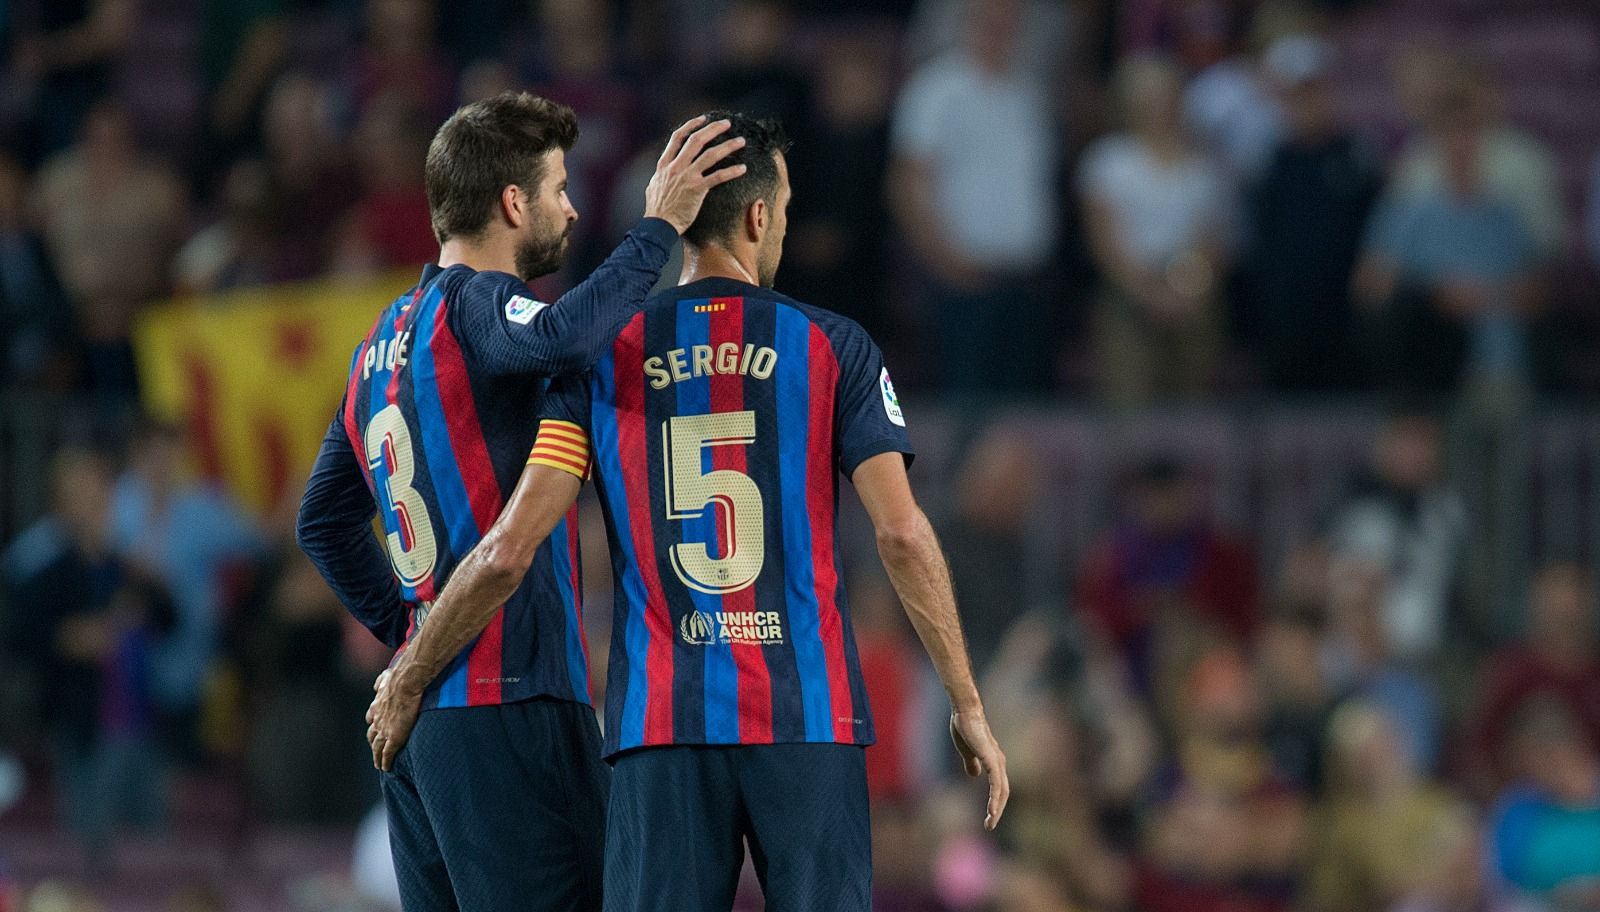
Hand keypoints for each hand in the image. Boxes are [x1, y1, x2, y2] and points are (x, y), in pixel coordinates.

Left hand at [366, 665, 422, 771]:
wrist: (405, 684)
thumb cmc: (399, 678)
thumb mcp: (385, 678)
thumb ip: (381, 682)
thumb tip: (378, 684)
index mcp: (377, 707)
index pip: (372, 721)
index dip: (373, 727)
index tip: (375, 733)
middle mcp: (377, 720)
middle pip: (371, 736)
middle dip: (373, 744)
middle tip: (375, 751)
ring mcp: (384, 730)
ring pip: (377, 748)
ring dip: (377, 757)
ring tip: (379, 764)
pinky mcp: (394, 738)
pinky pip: (387, 754)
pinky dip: (385, 762)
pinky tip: (386, 768)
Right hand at [643, 116, 748, 233]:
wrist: (658, 225)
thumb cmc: (657, 210)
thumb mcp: (654, 185)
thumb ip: (662, 174)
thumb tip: (665, 170)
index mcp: (665, 164)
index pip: (677, 137)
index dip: (691, 125)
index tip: (703, 119)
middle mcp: (676, 167)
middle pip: (696, 140)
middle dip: (713, 129)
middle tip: (727, 123)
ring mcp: (687, 177)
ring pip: (710, 155)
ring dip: (728, 146)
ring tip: (740, 141)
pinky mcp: (697, 189)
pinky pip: (718, 176)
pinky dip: (732, 171)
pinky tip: (742, 168)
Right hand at [950, 707, 1008, 830]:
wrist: (964, 712)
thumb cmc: (965, 727)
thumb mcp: (967, 751)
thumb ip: (971, 763)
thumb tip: (974, 775)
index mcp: (994, 761)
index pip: (999, 787)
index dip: (995, 802)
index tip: (988, 817)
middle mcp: (999, 762)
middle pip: (1003, 792)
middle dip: (997, 810)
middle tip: (989, 825)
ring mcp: (996, 761)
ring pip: (1001, 791)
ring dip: (996, 809)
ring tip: (990, 822)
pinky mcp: (991, 760)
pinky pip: (997, 784)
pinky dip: (995, 798)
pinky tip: (991, 810)